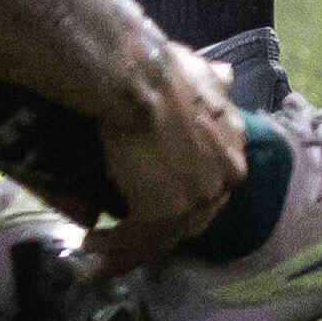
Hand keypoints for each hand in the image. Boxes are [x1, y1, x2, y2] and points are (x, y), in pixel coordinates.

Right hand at [79, 51, 254, 277]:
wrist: (137, 77)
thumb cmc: (161, 67)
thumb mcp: (198, 70)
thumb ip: (212, 81)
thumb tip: (226, 75)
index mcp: (232, 151)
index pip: (210, 188)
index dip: (183, 199)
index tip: (155, 201)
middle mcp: (221, 181)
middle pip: (189, 219)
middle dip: (159, 232)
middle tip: (129, 237)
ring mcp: (194, 200)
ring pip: (161, 234)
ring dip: (129, 247)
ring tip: (101, 253)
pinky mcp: (163, 212)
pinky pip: (135, 238)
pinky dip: (111, 244)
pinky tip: (89, 244)